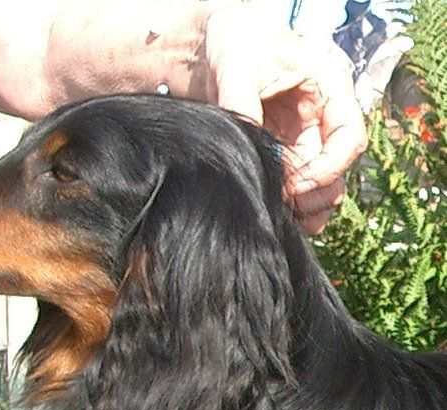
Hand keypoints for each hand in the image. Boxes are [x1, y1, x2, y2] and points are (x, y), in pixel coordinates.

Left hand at [205, 7, 367, 234]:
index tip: (296, 185)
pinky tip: (271, 211)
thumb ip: (243, 106)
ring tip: (279, 215)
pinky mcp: (282, 155)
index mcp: (328, 90)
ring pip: (320, 186)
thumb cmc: (235, 42)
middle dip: (315, 195)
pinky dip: (288, 205)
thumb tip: (248, 148)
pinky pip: (295, 188)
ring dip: (305, 207)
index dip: (329, 169)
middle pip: (338, 171)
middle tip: (284, 206)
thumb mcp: (238, 67)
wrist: (210, 46)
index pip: (350, 138)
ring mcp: (302, 140)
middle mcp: (321, 119)